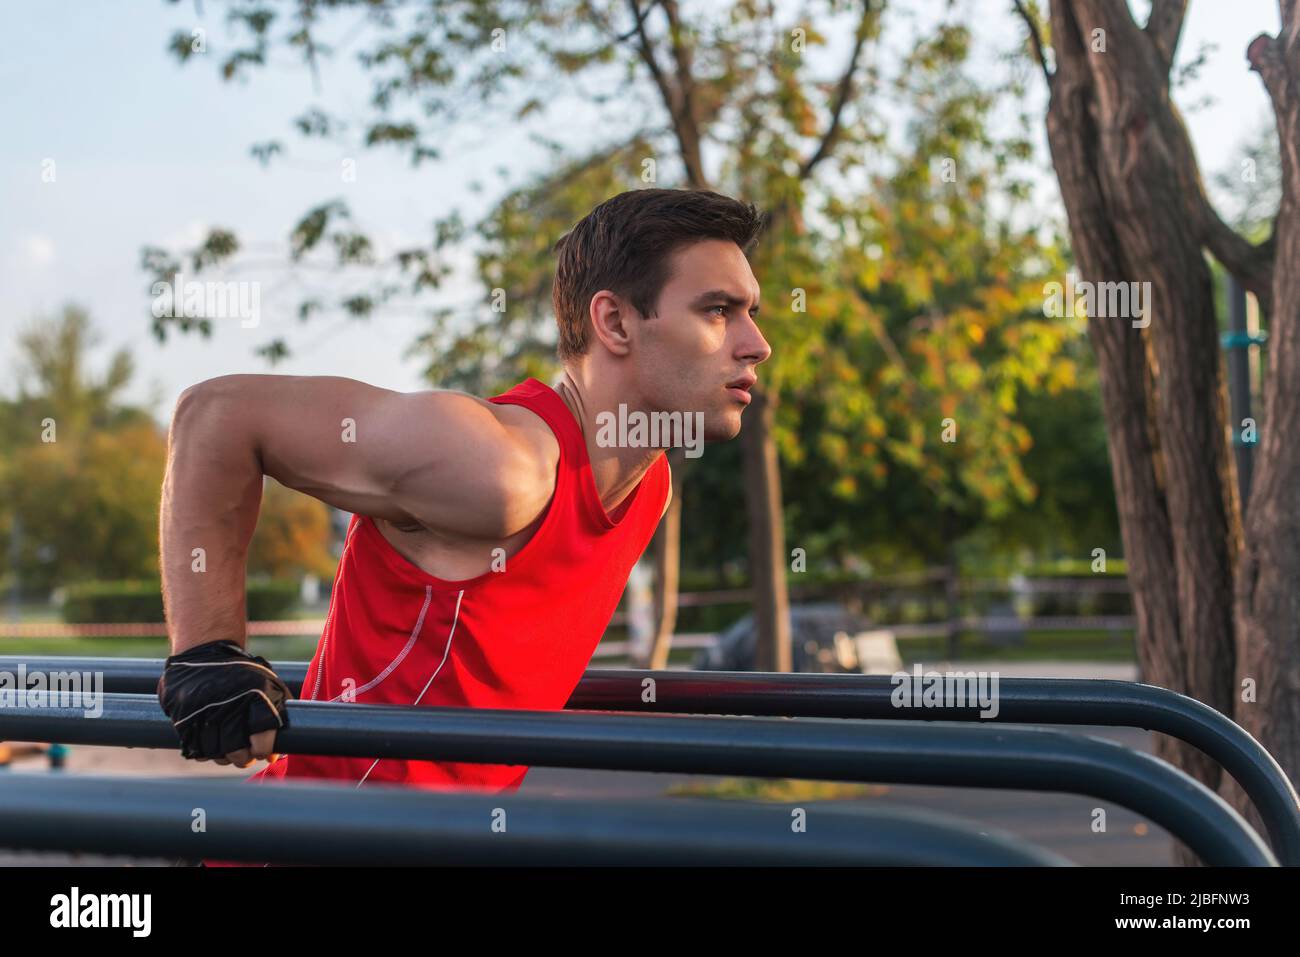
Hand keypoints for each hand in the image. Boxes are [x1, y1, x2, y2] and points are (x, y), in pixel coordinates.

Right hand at [157, 639, 289, 766]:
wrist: (204, 650)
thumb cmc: (242, 672)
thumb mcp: (267, 683)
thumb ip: (278, 712)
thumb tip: (278, 754)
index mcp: (255, 697)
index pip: (263, 740)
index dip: (265, 751)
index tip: (264, 752)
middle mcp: (229, 705)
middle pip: (237, 751)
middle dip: (244, 759)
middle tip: (246, 757)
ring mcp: (203, 712)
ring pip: (215, 753)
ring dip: (224, 757)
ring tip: (229, 752)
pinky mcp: (182, 717)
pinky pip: (193, 747)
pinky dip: (204, 752)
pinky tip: (212, 746)